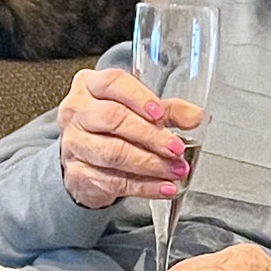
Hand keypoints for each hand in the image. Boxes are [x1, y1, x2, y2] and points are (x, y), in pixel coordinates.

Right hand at [57, 67, 202, 208]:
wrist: (86, 160)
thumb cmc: (112, 127)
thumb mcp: (141, 111)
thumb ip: (169, 111)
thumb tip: (196, 116)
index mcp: (91, 85)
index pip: (113, 83)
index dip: (139, 97)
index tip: (161, 114)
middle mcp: (77, 111)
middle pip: (113, 118)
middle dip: (150, 136)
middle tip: (177, 148)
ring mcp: (73, 143)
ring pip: (113, 153)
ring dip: (150, 164)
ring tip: (176, 170)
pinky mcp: (77, 173)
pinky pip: (114, 181)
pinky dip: (144, 186)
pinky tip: (163, 187)